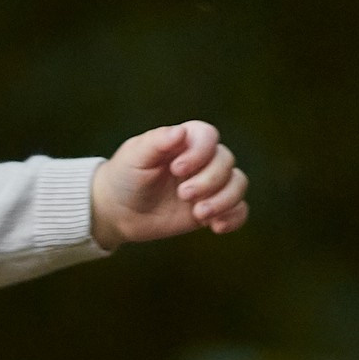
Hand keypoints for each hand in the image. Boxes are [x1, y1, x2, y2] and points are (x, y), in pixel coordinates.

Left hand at [90, 122, 246, 245]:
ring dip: (224, 200)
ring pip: (238, 184)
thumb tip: (181, 132)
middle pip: (226, 162)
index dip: (200, 152)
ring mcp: (211, 184)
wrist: (119, 211)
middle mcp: (203, 160)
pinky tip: (216, 227)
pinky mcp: (214, 208)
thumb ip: (157, 142)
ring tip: (199, 214)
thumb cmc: (125, 176)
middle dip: (208, 181)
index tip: (176, 169)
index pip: (209, 136)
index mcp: (186, 141)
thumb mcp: (135, 156)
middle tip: (183, 195)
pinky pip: (239, 210)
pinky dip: (234, 217)